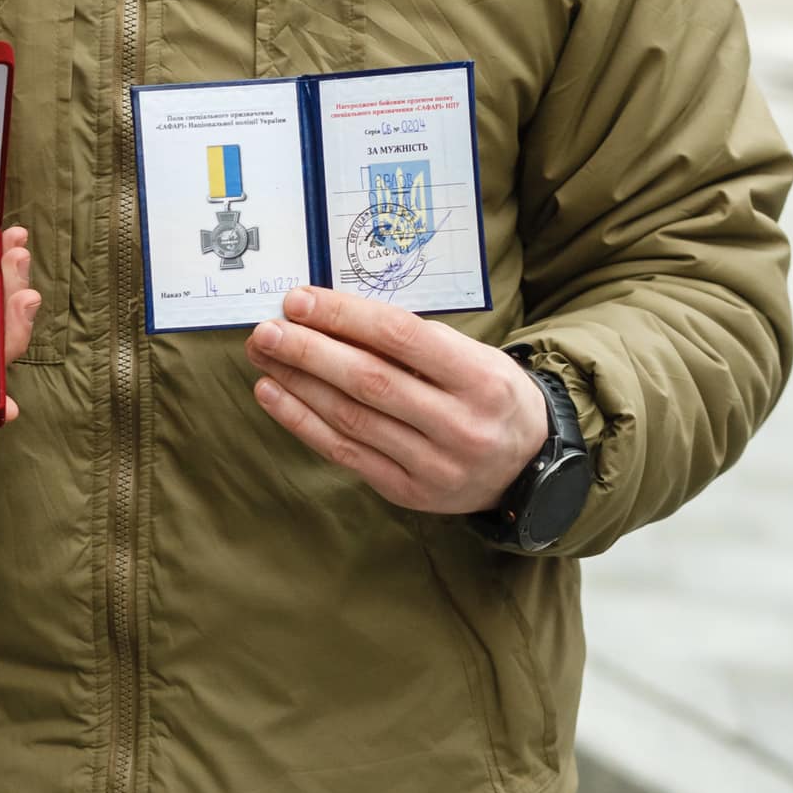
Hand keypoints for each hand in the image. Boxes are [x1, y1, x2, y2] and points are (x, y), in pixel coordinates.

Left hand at [246, 286, 548, 514]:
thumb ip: (411, 340)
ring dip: (298, 383)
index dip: (344, 316)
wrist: (527, 465)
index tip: (299, 300)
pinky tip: (274, 395)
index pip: (400, 337)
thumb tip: (329, 313)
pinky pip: (345, 453)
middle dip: (309, 350)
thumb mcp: (471, 354)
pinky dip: (303, 422)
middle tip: (267, 329)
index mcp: (479, 378)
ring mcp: (434, 465)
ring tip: (264, 355)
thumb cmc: (488, 393)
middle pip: (369, 380)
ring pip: (351, 418)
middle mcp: (459, 424)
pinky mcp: (408, 492)